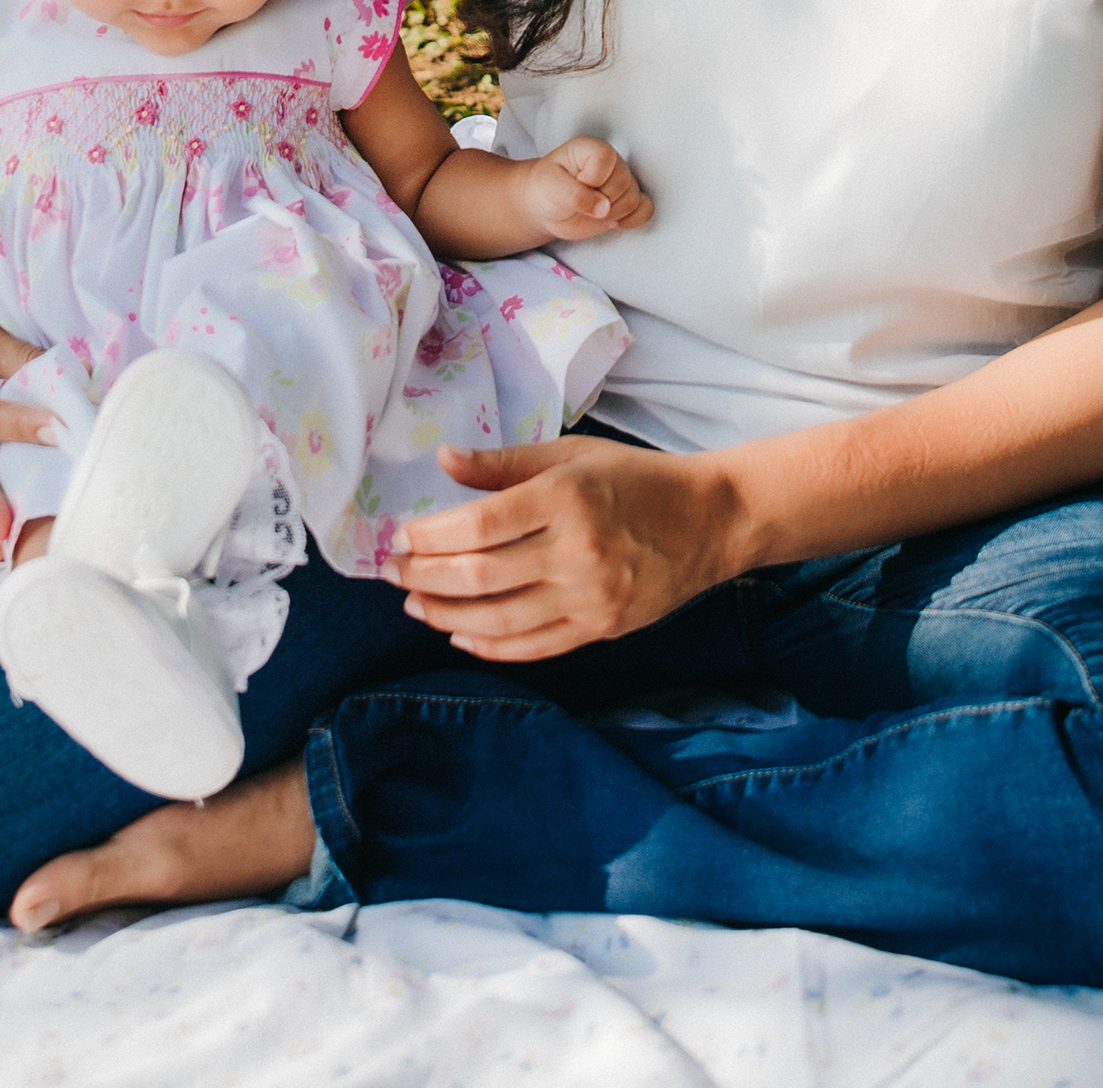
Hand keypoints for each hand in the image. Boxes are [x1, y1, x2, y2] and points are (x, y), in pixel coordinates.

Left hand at [381, 433, 739, 659]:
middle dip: (425, 576)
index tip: (400, 536)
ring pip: (500, 620)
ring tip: (416, 603)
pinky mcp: (601, 628)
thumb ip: (506, 462)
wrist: (710, 520)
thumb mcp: (572, 454)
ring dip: (447, 614)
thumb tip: (444, 460)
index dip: (431, 536)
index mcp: (566, 497)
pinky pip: (533, 647)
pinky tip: (460, 633)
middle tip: (392, 572)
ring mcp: (590, 597)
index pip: (480, 524)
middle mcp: (576, 551)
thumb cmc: (635, 478)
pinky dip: (489, 645)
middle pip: (481, 575)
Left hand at [518, 136, 652, 242]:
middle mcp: (612, 162)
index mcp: (591, 148)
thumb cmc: (546, 189)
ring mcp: (622, 182)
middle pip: (623, 181)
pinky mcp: (628, 201)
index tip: (576, 184)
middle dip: (602, 200)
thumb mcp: (550, 186)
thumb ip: (575, 194)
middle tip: (582, 204)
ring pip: (634, 199)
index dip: (592, 178)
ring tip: (592, 213)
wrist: (547, 207)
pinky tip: (613, 223)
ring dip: (613, 214)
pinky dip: (633, 220)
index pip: (606, 157)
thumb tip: (604, 209)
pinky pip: (646, 210)